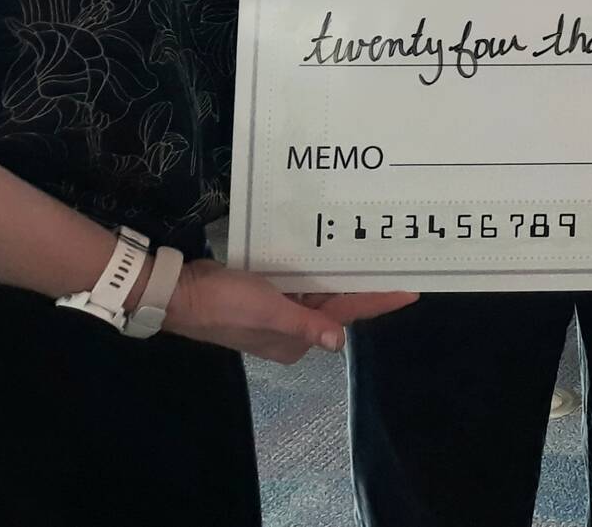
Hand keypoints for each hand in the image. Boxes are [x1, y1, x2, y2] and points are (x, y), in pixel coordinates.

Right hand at [161, 260, 416, 363]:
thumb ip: (305, 325)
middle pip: (337, 304)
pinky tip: (332, 250)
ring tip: (376, 253)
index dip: (379, 301)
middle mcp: (291, 329)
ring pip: (320, 291)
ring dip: (343, 275)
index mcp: (295, 340)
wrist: (179, 293)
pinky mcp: (265, 294)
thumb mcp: (268, 312)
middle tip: (398, 262)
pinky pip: (300, 282)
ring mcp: (277, 311)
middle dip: (366, 285)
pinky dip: (316, 269)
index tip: (412, 290)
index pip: (347, 316)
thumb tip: (338, 342)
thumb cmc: (226, 304)